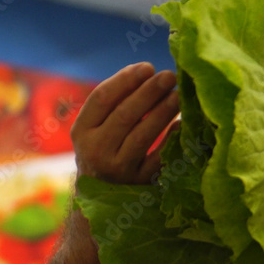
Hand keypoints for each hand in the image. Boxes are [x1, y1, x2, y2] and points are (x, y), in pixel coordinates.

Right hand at [71, 62, 178, 184]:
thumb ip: (115, 102)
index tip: (147, 67)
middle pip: (124, 115)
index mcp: (82, 130)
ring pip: (142, 136)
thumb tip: (148, 72)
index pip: (101, 98)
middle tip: (169, 76)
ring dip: (163, 112)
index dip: (125, 79)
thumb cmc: (105, 149)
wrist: (103, 196)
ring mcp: (117, 169)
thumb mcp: (96, 128)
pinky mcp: (138, 183)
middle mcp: (95, 150)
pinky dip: (170, 139)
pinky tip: (181, 123)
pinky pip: (158, 158)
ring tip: (178, 95)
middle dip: (149, 92)